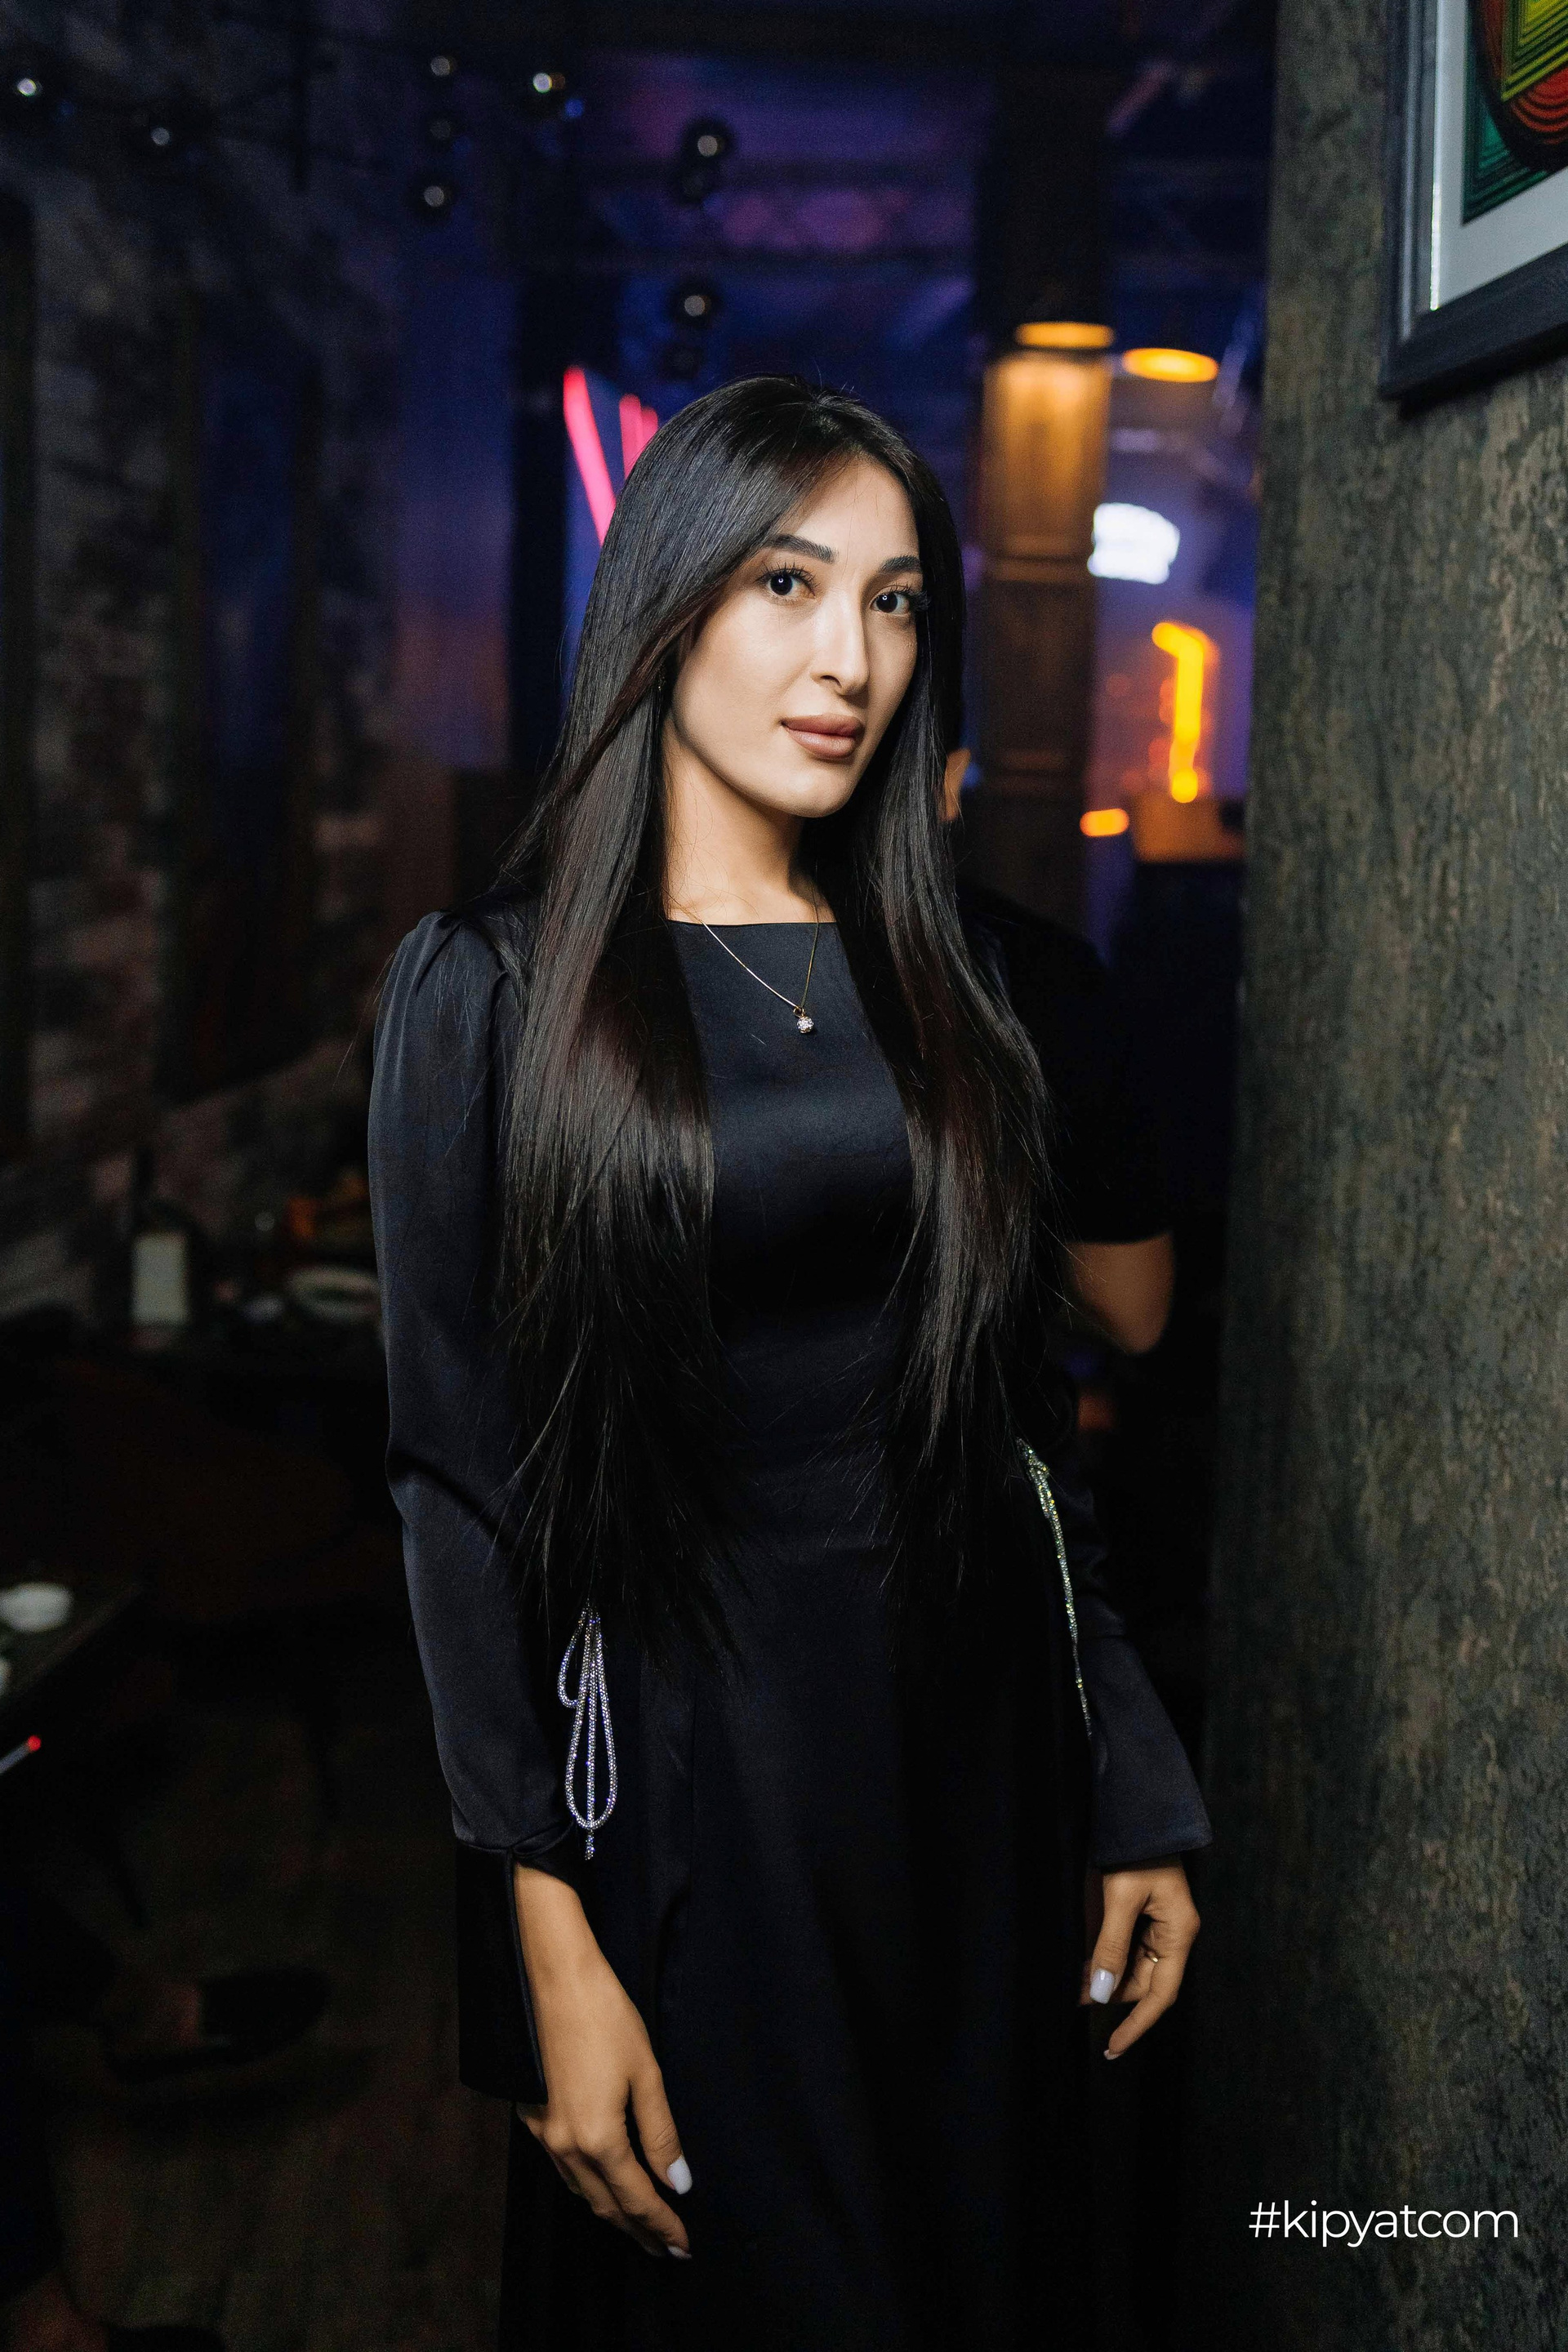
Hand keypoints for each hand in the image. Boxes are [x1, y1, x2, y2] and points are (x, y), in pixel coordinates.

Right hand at [512, 1865, 691, 2257]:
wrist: (554, 1979)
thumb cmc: (605, 2018)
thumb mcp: (646, 2074)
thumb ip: (662, 2134)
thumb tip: (679, 2182)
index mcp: (597, 2138)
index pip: (636, 2198)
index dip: (662, 2224)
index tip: (684, 2244)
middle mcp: (565, 2145)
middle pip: (605, 2205)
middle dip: (637, 2229)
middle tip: (665, 2247)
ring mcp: (543, 2133)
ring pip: (581, 2191)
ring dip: (612, 2211)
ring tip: (639, 2224)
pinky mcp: (532, 2117)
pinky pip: (563, 2168)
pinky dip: (588, 2185)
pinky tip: (603, 2181)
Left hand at [1080, 1859, 1199, 2059]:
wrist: (1136, 1811)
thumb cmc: (1134, 1850)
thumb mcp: (1119, 1898)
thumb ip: (1110, 1947)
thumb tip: (1099, 1994)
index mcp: (1178, 1933)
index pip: (1160, 1995)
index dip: (1137, 2024)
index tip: (1112, 2047)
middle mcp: (1172, 1934)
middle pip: (1144, 1983)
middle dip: (1111, 1994)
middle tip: (1075, 1997)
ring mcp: (1159, 1925)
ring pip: (1132, 1968)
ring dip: (1105, 1977)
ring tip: (1074, 1982)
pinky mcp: (1143, 1915)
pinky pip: (1127, 1948)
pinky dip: (1105, 1958)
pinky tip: (1083, 1963)